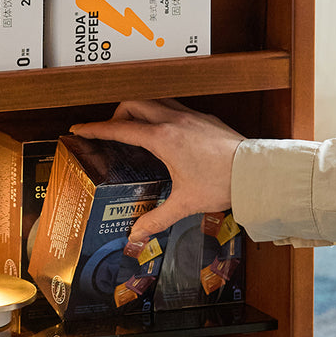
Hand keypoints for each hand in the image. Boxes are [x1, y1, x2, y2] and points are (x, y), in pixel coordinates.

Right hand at [70, 99, 243, 241]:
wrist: (255, 172)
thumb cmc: (221, 183)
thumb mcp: (184, 204)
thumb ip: (156, 219)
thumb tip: (136, 236)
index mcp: (162, 139)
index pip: (119, 129)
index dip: (96, 129)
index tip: (79, 129)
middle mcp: (174, 120)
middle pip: (134, 104)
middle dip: (116, 114)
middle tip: (111, 131)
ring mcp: (191, 115)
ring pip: (155, 100)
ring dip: (140, 109)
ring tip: (136, 129)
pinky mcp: (205, 118)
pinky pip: (175, 106)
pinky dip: (161, 113)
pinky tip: (167, 132)